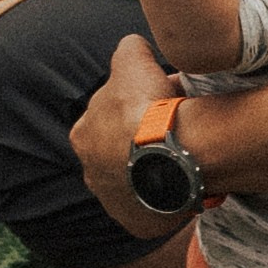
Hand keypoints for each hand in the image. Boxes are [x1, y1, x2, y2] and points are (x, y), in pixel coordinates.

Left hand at [72, 29, 193, 236]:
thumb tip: (134, 45)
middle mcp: (92, 173)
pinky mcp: (138, 222)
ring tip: (182, 158)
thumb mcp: (133, 59)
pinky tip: (184, 182)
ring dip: (153, 171)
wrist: (172, 155)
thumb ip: (128, 49)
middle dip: (140, 143)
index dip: (135, 108)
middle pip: (120, 153)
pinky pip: (152, 209)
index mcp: (83, 135)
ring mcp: (114, 202)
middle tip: (172, 133)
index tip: (159, 105)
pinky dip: (166, 197)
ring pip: (136, 181)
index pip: (109, 118)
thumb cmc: (147, 106)